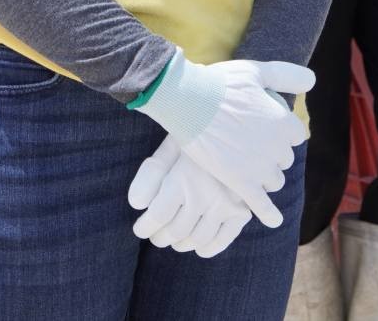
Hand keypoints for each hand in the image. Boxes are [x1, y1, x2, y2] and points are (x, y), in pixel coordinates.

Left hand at [128, 134, 250, 257]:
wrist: (237, 128)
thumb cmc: (196, 136)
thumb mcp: (169, 147)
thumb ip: (151, 173)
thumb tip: (135, 204)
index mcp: (181, 179)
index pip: (158, 216)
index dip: (145, 227)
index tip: (140, 230)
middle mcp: (203, 196)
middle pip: (176, 231)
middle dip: (161, 238)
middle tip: (155, 237)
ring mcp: (224, 205)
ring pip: (198, 238)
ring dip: (182, 244)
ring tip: (174, 242)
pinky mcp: (242, 210)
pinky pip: (224, 239)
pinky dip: (210, 248)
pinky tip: (198, 247)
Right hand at [134, 53, 312, 226]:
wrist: (185, 100)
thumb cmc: (218, 83)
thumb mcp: (255, 70)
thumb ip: (286, 75)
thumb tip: (312, 80)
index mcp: (284, 122)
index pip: (295, 135)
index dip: (281, 131)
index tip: (263, 127)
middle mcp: (277, 147)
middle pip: (284, 159)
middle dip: (272, 153)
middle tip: (249, 144)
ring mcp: (259, 167)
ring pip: (274, 180)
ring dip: (265, 176)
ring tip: (248, 169)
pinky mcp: (240, 181)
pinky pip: (261, 204)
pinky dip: (269, 213)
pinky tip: (273, 219)